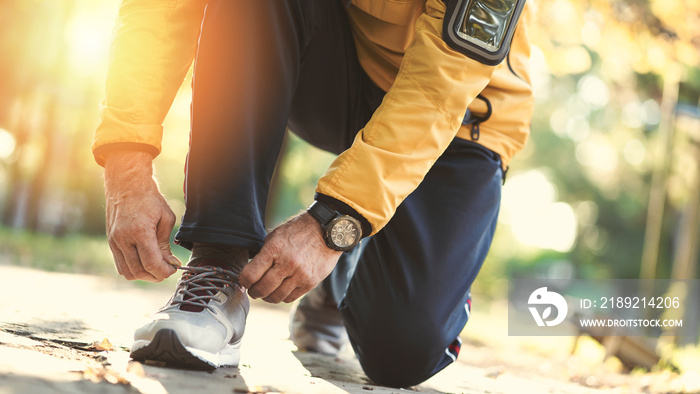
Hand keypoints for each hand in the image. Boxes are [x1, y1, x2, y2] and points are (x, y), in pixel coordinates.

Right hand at [103, 151, 180, 281]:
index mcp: (139, 232)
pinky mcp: (110, 242)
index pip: (151, 264)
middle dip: (155, 276)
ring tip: (156, 266)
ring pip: (127, 272)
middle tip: (167, 269)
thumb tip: (170, 263)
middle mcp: (123, 239)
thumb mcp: (165, 218)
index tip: (173, 269)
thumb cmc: (149, 198)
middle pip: (139, 272)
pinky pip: (120, 265)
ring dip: (143, 274)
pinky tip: (144, 260)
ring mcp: (114, 242)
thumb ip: (166, 243)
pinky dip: (133, 268)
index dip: (164, 272)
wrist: (126, 184)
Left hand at [239, 212, 341, 302]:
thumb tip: (250, 273)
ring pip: (276, 297)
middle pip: (262, 289)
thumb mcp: (276, 236)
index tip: (244, 281)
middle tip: (253, 290)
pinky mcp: (310, 283)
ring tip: (267, 292)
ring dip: (267, 297)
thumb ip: (263, 254)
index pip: (250, 275)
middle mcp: (287, 263)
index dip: (243, 281)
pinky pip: (290, 298)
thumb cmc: (298, 231)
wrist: (327, 231)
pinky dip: (282, 296)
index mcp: (274, 249)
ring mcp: (300, 275)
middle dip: (254, 292)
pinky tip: (280, 290)